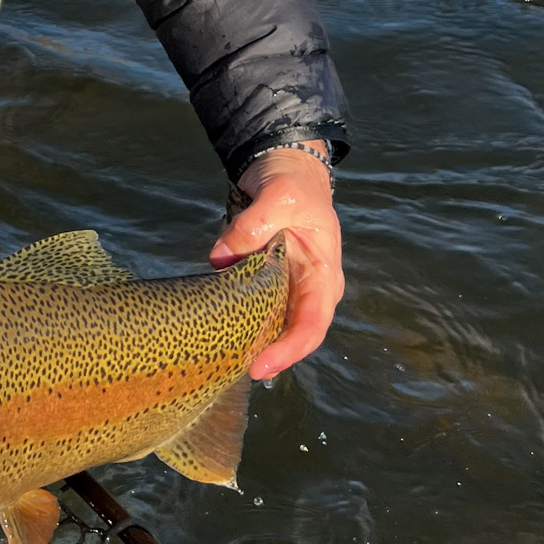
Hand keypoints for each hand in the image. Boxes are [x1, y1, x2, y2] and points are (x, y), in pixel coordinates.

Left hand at [210, 143, 344, 379]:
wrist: (288, 172)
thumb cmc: (293, 185)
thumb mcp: (279, 195)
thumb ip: (252, 225)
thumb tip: (221, 258)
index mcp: (323, 273)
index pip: (313, 322)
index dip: (290, 349)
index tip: (262, 365)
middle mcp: (310, 289)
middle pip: (297, 336)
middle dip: (272, 358)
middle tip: (241, 371)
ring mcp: (289, 289)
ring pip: (276, 329)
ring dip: (256, 347)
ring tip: (228, 362)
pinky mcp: (268, 285)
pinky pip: (257, 313)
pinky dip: (242, 327)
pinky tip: (220, 337)